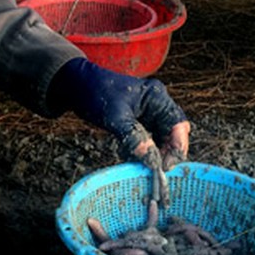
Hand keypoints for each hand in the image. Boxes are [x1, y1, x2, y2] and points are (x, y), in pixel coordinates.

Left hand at [49, 58, 190, 167]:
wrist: (76, 84)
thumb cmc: (96, 93)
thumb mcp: (115, 117)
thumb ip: (133, 137)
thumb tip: (151, 159)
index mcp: (156, 97)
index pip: (178, 124)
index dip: (178, 146)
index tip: (168, 165)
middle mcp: (157, 103)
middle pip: (173, 132)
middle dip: (169, 151)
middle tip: (160, 170)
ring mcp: (148, 111)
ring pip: (162, 136)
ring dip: (158, 152)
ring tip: (150, 167)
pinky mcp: (139, 119)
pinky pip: (150, 137)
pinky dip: (146, 148)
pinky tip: (139, 159)